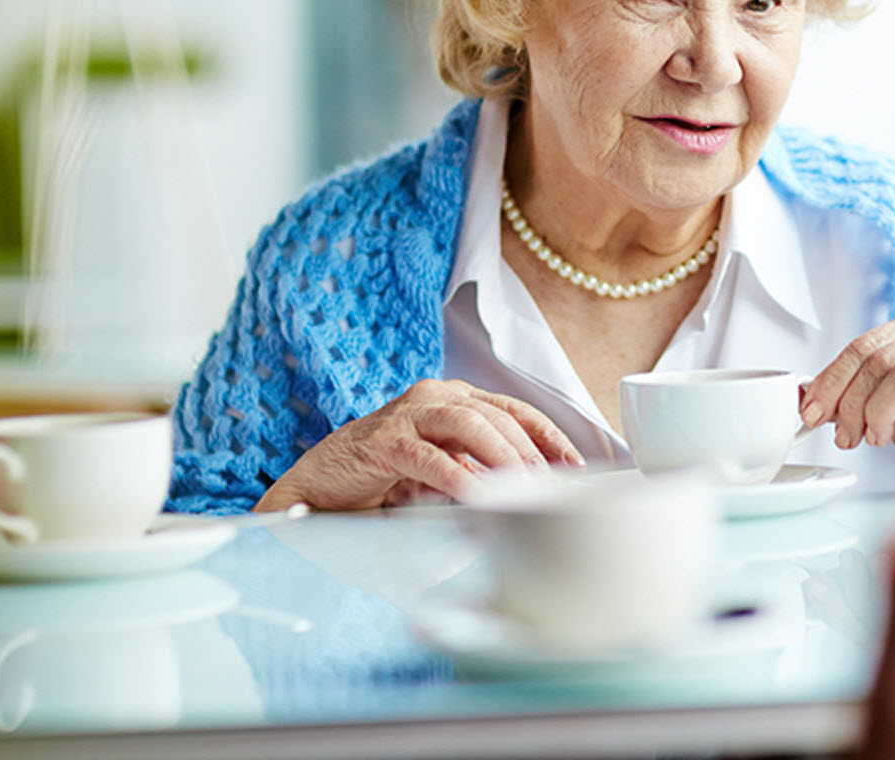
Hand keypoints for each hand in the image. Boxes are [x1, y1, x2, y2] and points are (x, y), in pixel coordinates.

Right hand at [254, 380, 582, 511]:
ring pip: (469, 424)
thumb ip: (478, 471)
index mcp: (454, 401)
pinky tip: (476, 497)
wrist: (317, 489)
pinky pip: (429, 457)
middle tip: (552, 484)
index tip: (577, 464)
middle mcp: (434, 398)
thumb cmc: (383, 480)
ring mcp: (407, 415)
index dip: (550, 436)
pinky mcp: (382, 441)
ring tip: (524, 486)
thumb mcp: (443, 473)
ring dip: (502, 456)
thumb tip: (529, 492)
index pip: (515, 411)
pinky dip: (457, 477)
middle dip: (531, 450)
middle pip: (498, 415)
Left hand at [802, 308, 894, 487]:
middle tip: (846, 436)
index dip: (831, 380)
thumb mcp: (891, 410)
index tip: (811, 412)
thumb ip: (854, 398)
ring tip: (877, 438)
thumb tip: (804, 397)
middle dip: (852, 402)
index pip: (863, 345)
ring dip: (881, 411)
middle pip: (880, 359)